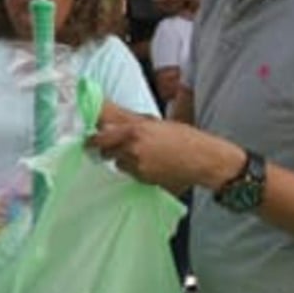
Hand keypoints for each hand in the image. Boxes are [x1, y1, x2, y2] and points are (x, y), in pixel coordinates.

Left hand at [90, 116, 244, 193]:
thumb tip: (109, 114)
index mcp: (135, 129)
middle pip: (103, 148)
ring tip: (139, 153)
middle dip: (104, 146)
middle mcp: (132, 147)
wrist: (204, 160)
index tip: (89, 136)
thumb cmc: (184, 137)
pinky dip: (133, 168)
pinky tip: (149, 163)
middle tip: (109, 144)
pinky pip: (129, 172)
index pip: (101, 133)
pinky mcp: (143, 178)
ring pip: (116, 161)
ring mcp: (137, 165)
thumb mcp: (156, 122)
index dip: (92, 135)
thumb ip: (130, 119)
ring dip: (121, 157)